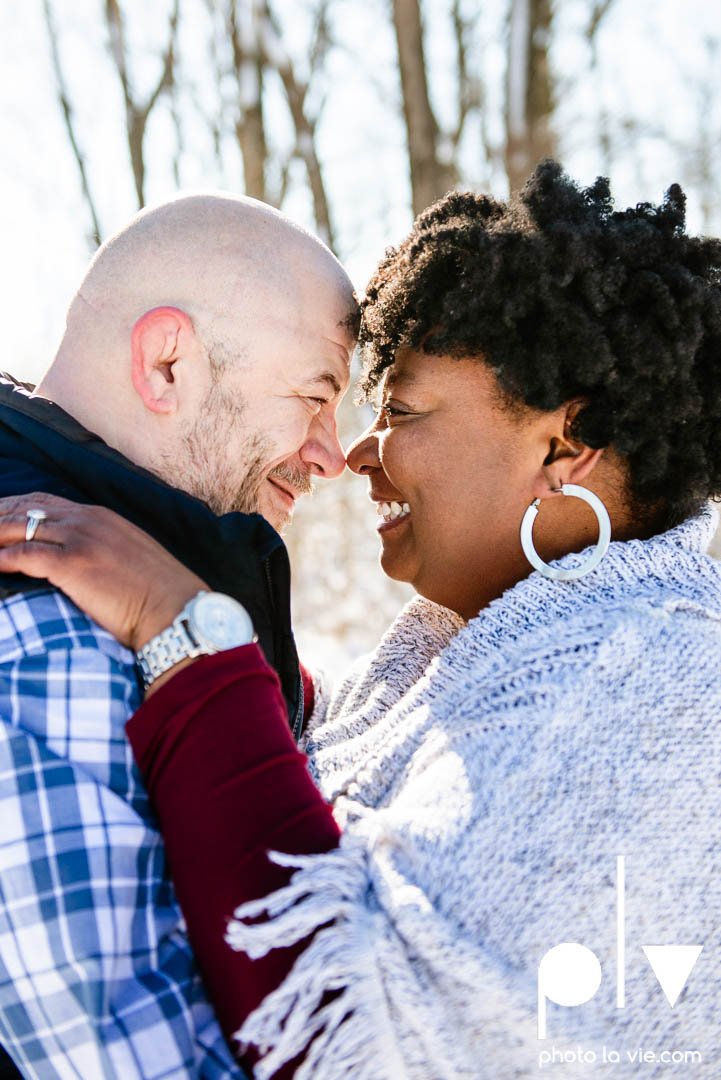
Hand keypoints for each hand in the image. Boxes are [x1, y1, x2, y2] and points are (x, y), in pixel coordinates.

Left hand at [0, 493, 207, 651]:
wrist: (177, 610)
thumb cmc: (160, 594)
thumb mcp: (131, 556)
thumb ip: (104, 547)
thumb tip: (82, 559)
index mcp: (101, 516)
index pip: (43, 502)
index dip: (12, 508)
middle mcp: (88, 520)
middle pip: (26, 509)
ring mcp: (80, 540)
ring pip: (19, 527)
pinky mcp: (73, 565)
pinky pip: (24, 555)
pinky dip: (3, 558)